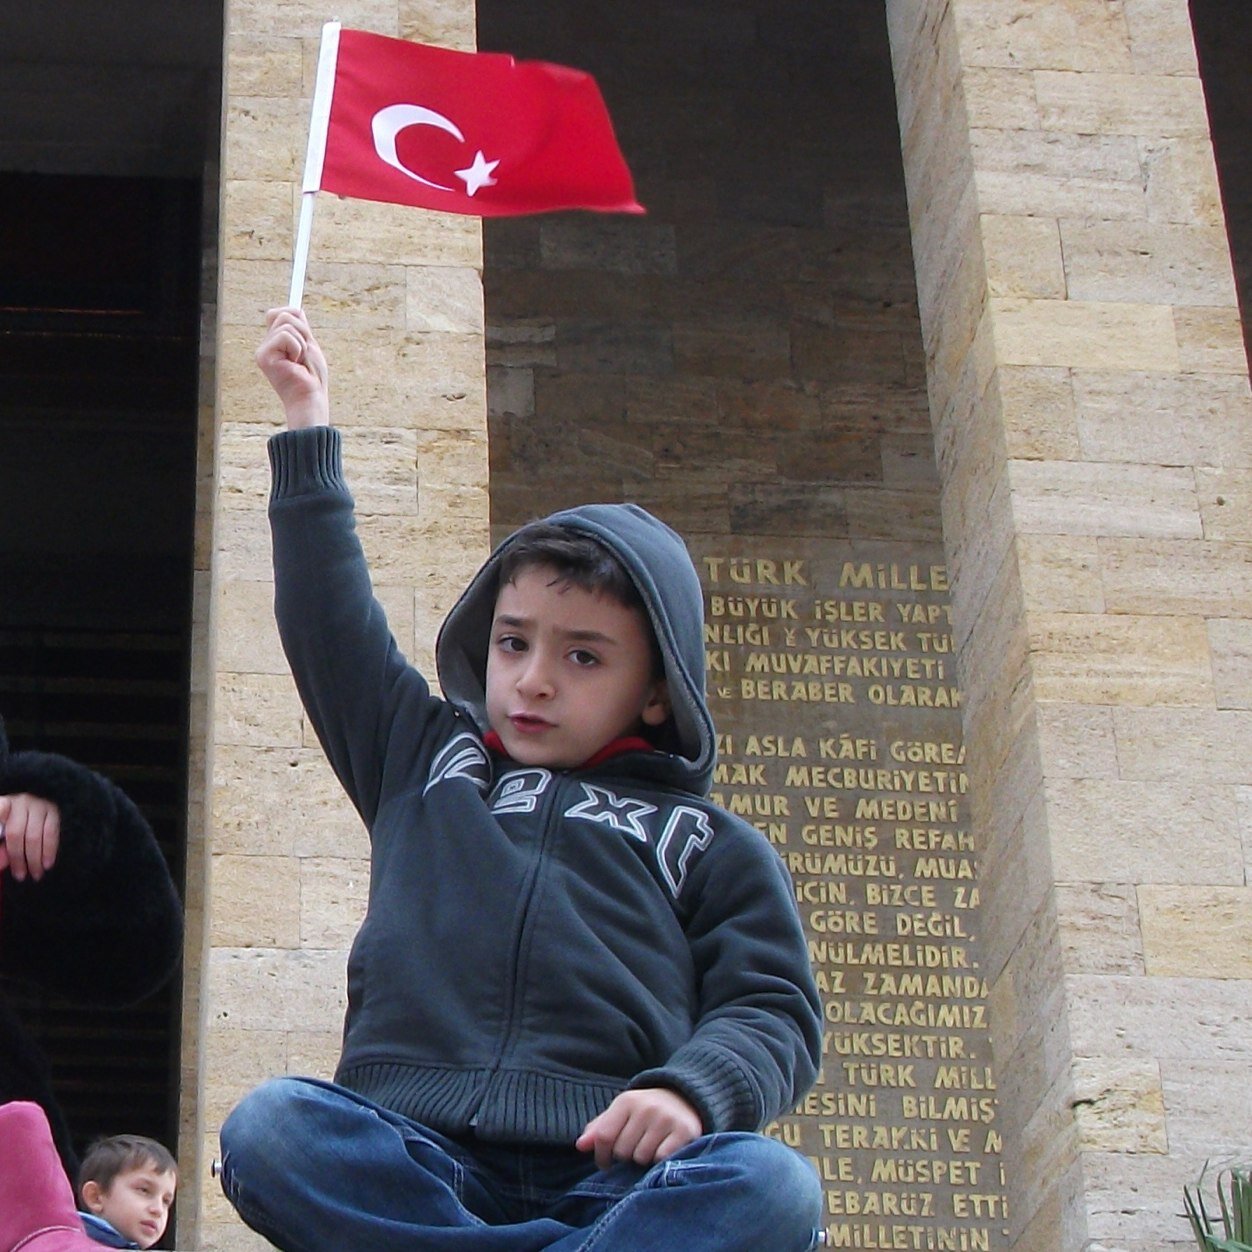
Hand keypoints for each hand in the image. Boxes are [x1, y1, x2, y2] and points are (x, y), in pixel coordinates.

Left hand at [0, 793, 61, 881]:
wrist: (25, 816)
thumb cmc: (8, 829)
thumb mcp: (2, 837)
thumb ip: (0, 849)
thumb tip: (3, 861)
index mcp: (2, 805)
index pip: (0, 810)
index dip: (1, 815)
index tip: (3, 834)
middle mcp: (18, 801)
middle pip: (16, 833)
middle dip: (19, 858)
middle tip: (21, 876)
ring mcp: (37, 804)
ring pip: (35, 835)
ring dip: (36, 859)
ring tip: (35, 874)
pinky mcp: (52, 809)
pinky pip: (51, 833)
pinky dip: (50, 851)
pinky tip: (47, 864)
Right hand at [256, 306, 330, 428]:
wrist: (311, 397)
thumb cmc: (312, 377)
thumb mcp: (309, 346)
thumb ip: (301, 329)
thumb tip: (297, 309)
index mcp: (275, 343)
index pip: (279, 313)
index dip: (294, 317)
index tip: (305, 334)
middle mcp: (265, 346)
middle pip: (283, 314)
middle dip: (302, 331)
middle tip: (304, 354)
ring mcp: (262, 351)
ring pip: (285, 322)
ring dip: (301, 342)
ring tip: (300, 361)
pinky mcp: (263, 356)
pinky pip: (285, 335)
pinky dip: (298, 347)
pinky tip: (295, 364)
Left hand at [575, 1088, 701, 1170]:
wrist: (684, 1099)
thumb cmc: (645, 1111)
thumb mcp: (621, 1113)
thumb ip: (599, 1129)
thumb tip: (579, 1146)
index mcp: (626, 1101)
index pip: (604, 1137)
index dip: (601, 1156)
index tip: (606, 1163)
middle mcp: (646, 1107)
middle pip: (622, 1151)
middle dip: (626, 1156)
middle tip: (636, 1147)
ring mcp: (665, 1118)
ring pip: (641, 1157)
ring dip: (643, 1159)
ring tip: (650, 1146)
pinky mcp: (683, 1131)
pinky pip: (661, 1159)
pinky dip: (660, 1160)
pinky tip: (663, 1149)